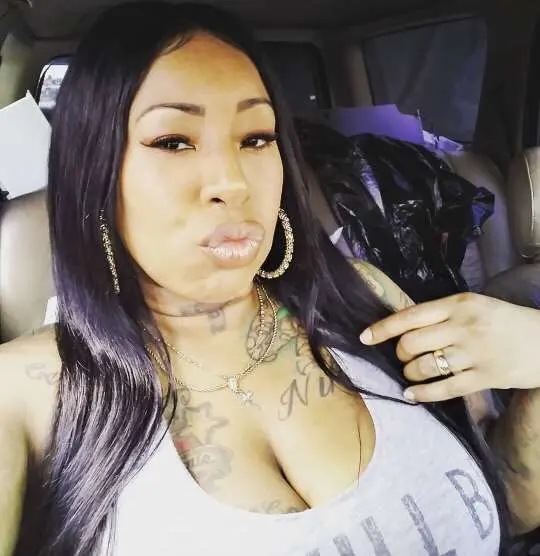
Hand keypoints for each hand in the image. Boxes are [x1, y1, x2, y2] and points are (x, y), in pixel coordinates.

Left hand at [360, 293, 539, 401]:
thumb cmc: (504, 321)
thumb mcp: (473, 305)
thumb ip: (441, 314)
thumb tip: (402, 326)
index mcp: (458, 304)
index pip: (410, 316)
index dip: (382, 328)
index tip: (363, 337)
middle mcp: (463, 326)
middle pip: (411, 344)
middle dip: (399, 354)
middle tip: (404, 356)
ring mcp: (474, 354)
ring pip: (424, 367)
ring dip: (410, 373)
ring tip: (411, 374)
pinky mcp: (485, 378)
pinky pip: (443, 390)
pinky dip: (422, 394)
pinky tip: (411, 394)